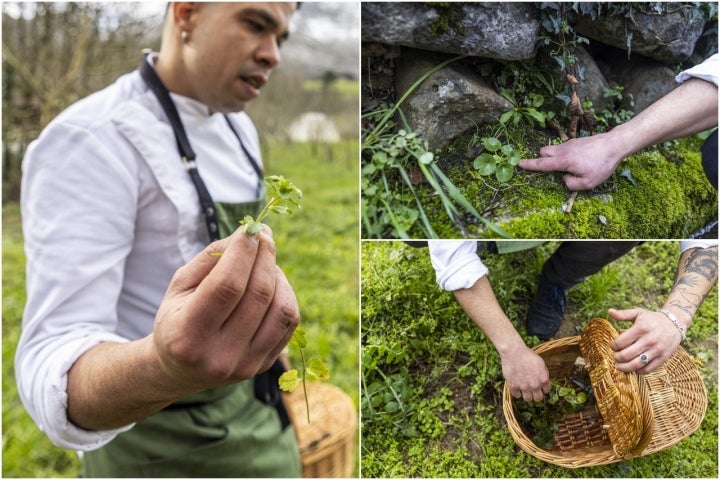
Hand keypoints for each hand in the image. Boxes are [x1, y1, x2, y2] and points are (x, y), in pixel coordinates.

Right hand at [152, 225, 299, 392]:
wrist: (179, 369)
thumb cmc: (177, 316)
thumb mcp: (181, 285)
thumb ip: (211, 257)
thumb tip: (251, 234)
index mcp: (187, 335)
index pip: (227, 286)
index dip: (243, 252)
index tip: (250, 228)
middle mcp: (219, 356)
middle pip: (259, 294)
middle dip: (265, 256)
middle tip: (263, 235)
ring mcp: (246, 365)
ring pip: (282, 309)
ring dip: (277, 275)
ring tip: (264, 262)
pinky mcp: (264, 365)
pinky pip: (289, 321)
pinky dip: (285, 293)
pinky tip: (272, 283)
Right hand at [501, 344, 550, 401]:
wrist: (514, 352)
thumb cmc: (528, 355)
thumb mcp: (541, 363)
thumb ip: (544, 374)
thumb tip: (544, 381)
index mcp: (543, 379)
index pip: (546, 390)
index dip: (543, 388)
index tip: (539, 385)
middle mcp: (535, 385)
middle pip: (538, 398)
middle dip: (536, 394)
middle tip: (532, 390)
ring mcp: (524, 387)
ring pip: (528, 399)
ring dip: (527, 394)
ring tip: (524, 388)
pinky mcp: (514, 386)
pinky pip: (517, 395)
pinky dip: (517, 392)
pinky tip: (517, 386)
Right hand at [518, 132, 625, 190]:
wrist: (615, 144)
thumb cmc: (602, 164)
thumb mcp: (588, 183)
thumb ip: (571, 184)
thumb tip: (564, 179)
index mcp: (563, 161)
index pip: (542, 163)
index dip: (529, 165)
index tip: (518, 164)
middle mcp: (563, 150)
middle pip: (543, 151)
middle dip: (542, 159)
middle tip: (550, 169)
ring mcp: (569, 144)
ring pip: (554, 149)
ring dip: (555, 157)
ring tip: (570, 167)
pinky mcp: (576, 141)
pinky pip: (564, 148)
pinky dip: (565, 155)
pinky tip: (581, 161)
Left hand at [608, 308, 681, 373]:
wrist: (675, 324)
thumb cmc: (653, 319)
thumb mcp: (638, 313)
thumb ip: (623, 314)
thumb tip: (609, 311)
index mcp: (641, 328)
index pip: (620, 342)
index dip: (613, 346)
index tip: (613, 346)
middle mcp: (649, 340)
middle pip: (626, 355)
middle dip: (617, 358)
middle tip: (615, 356)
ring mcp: (657, 350)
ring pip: (636, 364)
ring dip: (625, 367)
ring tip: (619, 366)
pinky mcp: (663, 358)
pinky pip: (648, 369)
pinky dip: (639, 371)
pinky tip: (633, 368)